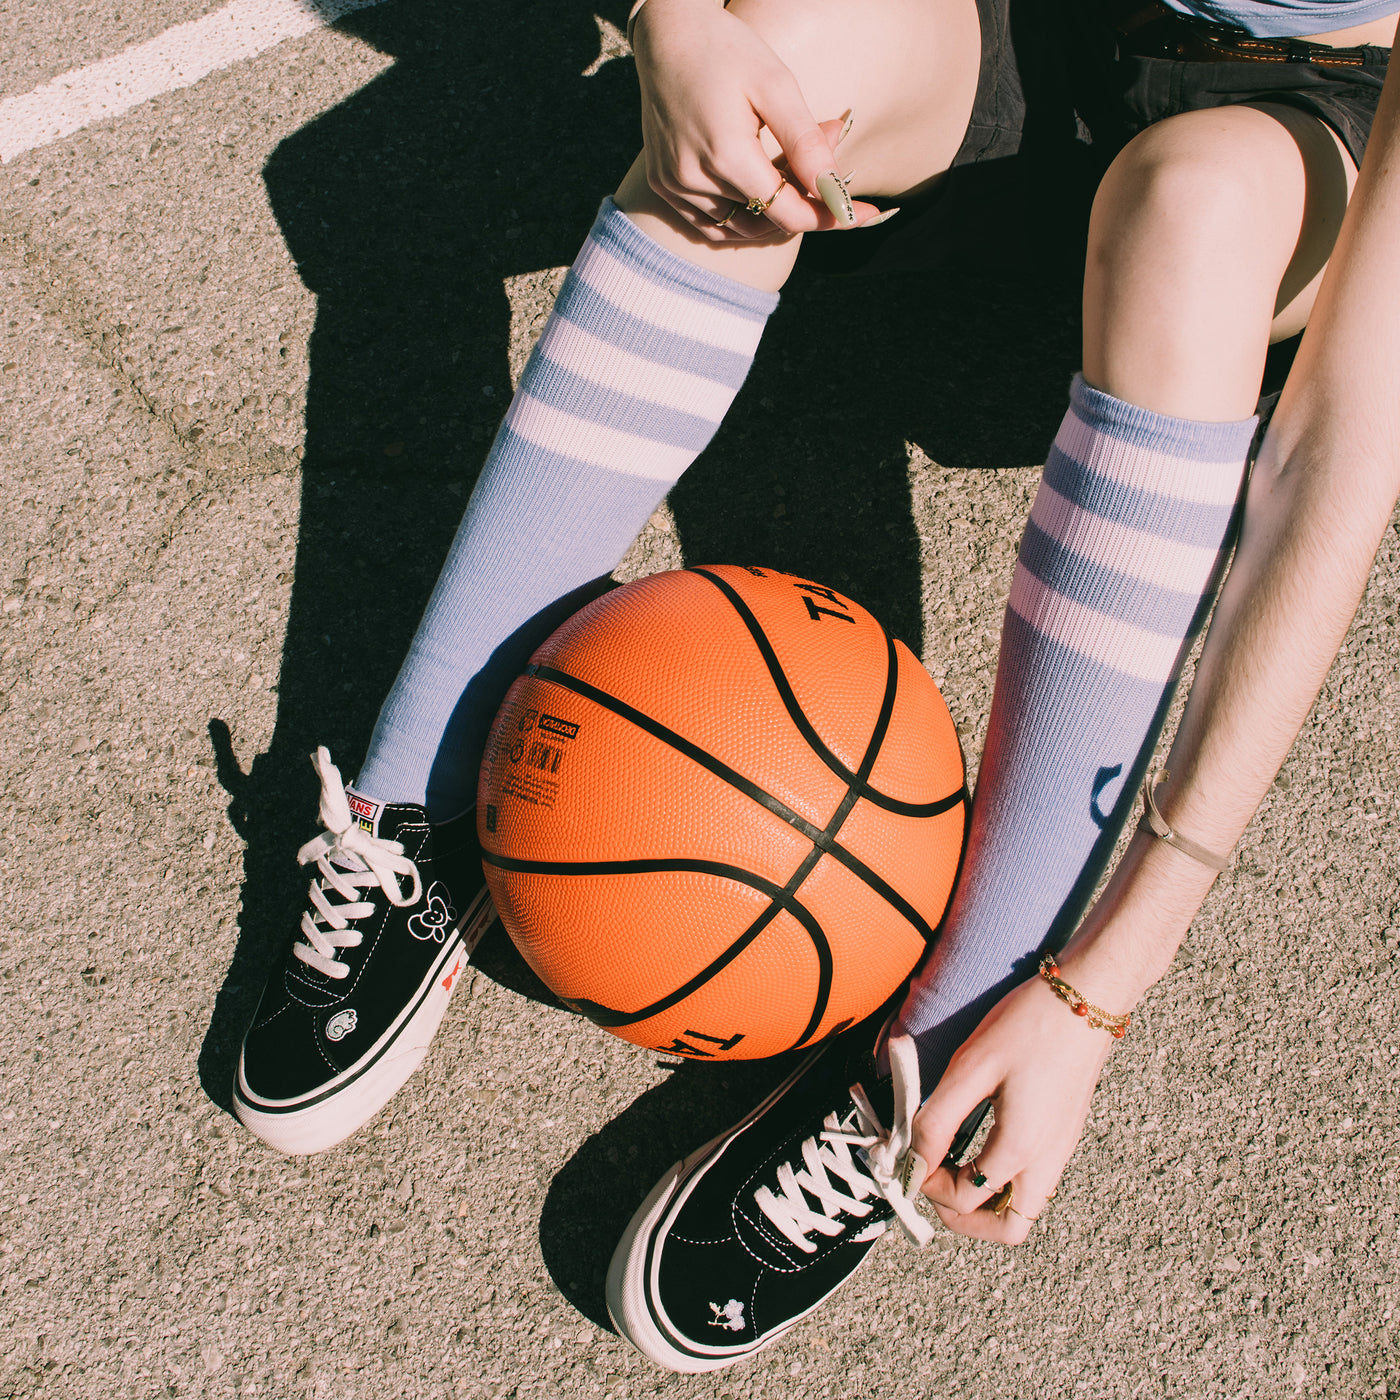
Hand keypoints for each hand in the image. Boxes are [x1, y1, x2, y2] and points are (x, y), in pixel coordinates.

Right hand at [631, 0, 881, 238]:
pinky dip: (742, 216)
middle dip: (805, 198)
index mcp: (726, 156)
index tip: (863, 213)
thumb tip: (833, 191)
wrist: (668, 34)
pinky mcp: (664, 186)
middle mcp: (695, 181)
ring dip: (774, 210)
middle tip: (824, 145)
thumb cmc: (727, 50)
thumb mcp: (776, 85)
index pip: (788, 214)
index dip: (829, 217)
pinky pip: (712, 224)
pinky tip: (759, 184)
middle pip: (768, 220)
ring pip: (741, 228)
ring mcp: (675, 187)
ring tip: (789, 160)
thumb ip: (805, 143)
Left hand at [909, 972, 1117, 1242]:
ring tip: (952, 1166)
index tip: (908, 1155)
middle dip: (963, 1214)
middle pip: (1008, 1227)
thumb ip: (939, 1119)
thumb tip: (914, 1158)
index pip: (966, 1200)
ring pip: (1024, 1207)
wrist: (1088, 996)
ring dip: (985, 1201)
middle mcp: (1047, 1160)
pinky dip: (1003, 1180)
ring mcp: (1061, 1149)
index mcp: (1020, 1148)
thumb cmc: (1029, 1025)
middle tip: (932, 1179)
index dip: (927, 1185)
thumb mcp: (972, 1068)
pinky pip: (1034, 1180)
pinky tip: (980, 1145)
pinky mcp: (1065, 1133)